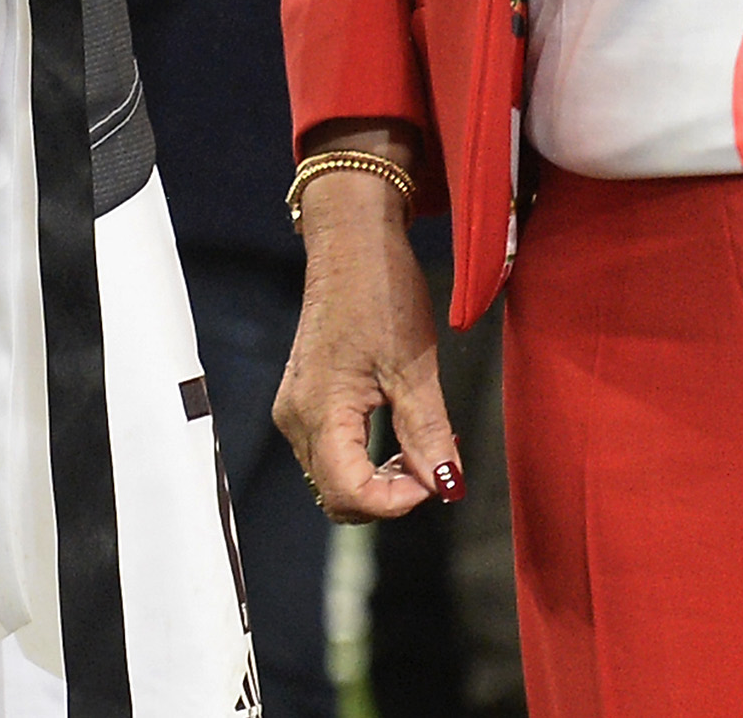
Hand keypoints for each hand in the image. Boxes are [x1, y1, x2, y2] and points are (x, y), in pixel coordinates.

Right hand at [278, 132, 462, 522]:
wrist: (351, 241)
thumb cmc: (382, 293)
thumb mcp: (416, 368)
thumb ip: (427, 435)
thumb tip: (446, 488)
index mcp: (319, 411)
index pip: (349, 495)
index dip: (397, 502)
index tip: (436, 478)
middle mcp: (296, 417)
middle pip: (337, 495)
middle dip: (389, 495)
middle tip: (434, 466)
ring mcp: (295, 406)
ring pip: (333, 477)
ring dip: (379, 479)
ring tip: (422, 448)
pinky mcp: (304, 397)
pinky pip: (331, 451)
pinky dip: (366, 458)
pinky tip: (399, 436)